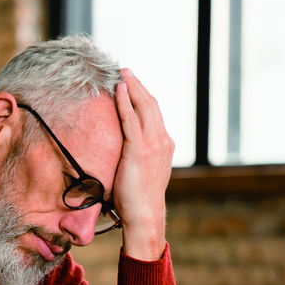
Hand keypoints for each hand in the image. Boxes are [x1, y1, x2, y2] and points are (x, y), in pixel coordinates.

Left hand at [112, 68, 174, 261]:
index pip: (155, 113)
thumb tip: (127, 150)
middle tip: (126, 70)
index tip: (133, 85)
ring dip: (132, 87)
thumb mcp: (144, 171)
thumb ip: (141, 156)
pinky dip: (125, 102)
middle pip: (151, 104)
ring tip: (121, 73)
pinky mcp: (139, 150)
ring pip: (143, 107)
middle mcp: (163, 141)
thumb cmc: (139, 198)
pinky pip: (131, 119)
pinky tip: (118, 90)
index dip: (143, 96)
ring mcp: (153, 144)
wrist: (145, 214)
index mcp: (165, 145)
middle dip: (138, 85)